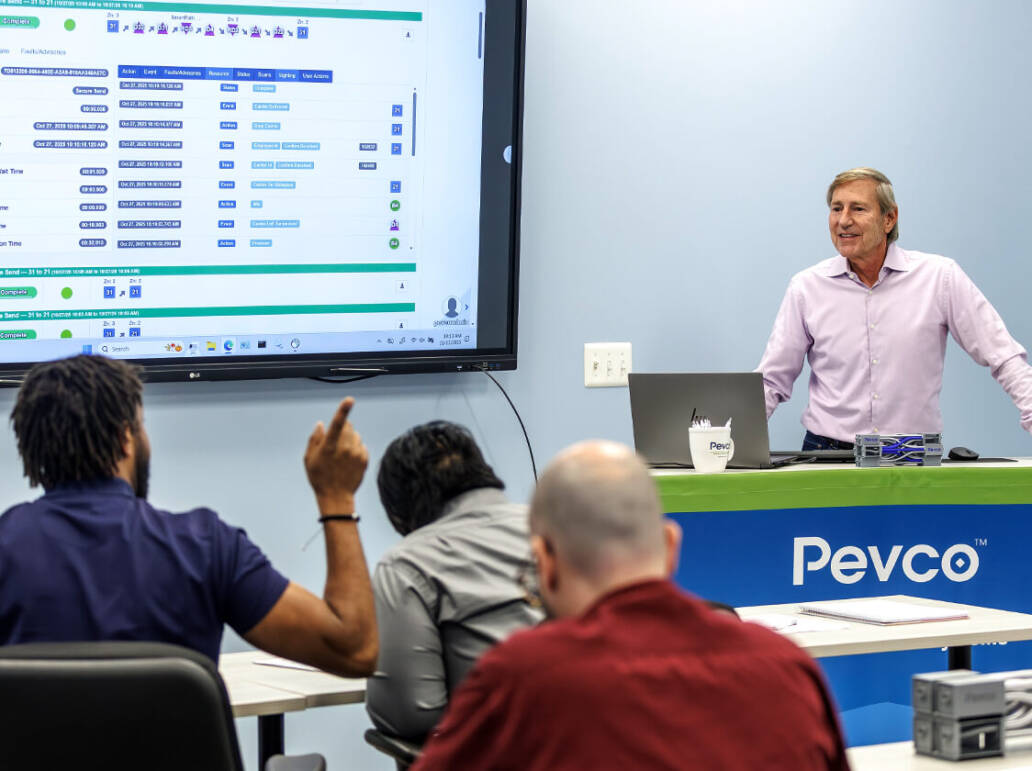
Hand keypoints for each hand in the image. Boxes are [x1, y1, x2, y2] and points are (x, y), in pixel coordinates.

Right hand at [304, 397, 368, 512]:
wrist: (336, 497)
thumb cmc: (319, 477)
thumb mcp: (309, 459)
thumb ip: (315, 439)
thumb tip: (322, 424)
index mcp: (329, 446)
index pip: (337, 424)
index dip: (343, 410)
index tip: (350, 399)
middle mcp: (345, 448)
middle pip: (348, 427)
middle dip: (342, 429)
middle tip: (335, 442)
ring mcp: (356, 454)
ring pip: (356, 435)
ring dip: (349, 439)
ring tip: (341, 454)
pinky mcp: (365, 459)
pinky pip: (361, 445)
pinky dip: (356, 448)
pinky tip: (348, 460)